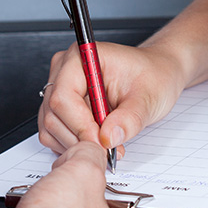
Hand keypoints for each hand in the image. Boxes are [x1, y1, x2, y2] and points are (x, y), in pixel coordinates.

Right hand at [38, 42, 187, 156]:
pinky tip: (98, 140)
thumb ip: (130, 118)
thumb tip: (109, 138)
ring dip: (76, 143)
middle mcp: (65, 70)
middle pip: (53, 115)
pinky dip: (73, 144)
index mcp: (81, 57)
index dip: (80, 125)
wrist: (156, 76)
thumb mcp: (149, 97)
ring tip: (107, 145)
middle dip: (80, 138)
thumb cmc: (153, 76)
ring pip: (51, 127)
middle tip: (108, 150)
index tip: (102, 143)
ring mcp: (59, 89)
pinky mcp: (61, 107)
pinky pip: (54, 133)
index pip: (63, 97)